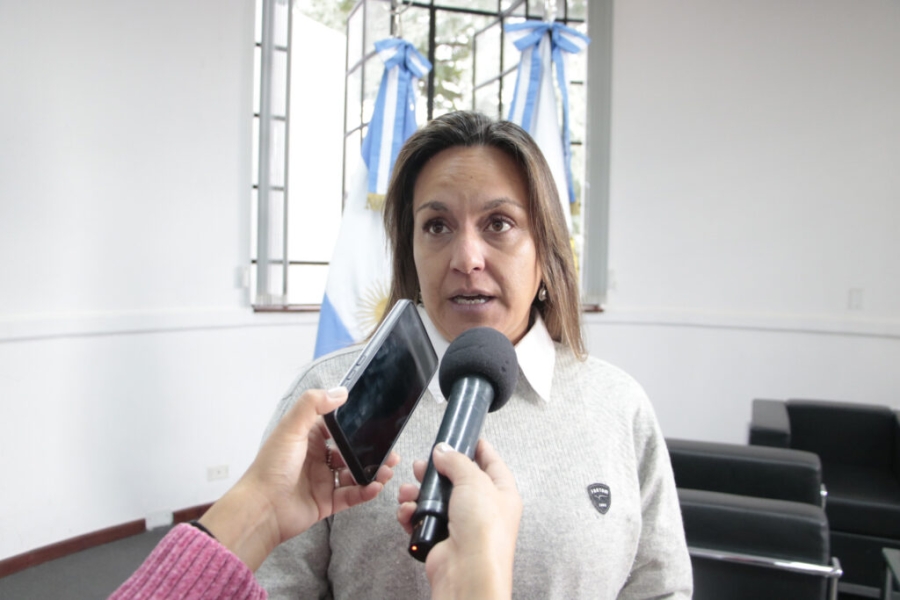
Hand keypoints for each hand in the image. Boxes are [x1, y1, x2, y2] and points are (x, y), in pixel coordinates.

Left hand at [199, 387, 397, 570]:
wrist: (261, 509)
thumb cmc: (271, 467)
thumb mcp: (290, 429)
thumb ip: (313, 405)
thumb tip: (341, 391)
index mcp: (308, 438)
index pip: (337, 427)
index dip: (356, 425)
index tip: (376, 422)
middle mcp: (317, 458)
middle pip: (351, 451)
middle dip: (371, 451)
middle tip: (390, 450)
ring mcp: (323, 480)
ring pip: (355, 473)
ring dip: (373, 471)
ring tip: (388, 470)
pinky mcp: (326, 502)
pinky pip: (352, 495)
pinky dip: (365, 491)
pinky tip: (375, 486)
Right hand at [397, 440, 520, 599]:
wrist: (467, 572)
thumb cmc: (484, 533)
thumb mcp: (474, 482)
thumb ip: (457, 462)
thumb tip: (444, 451)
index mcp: (502, 494)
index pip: (492, 463)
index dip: (478, 449)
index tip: (464, 437)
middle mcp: (484, 509)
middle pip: (458, 480)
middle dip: (437, 471)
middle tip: (423, 464)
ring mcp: (462, 525)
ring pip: (437, 500)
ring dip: (419, 493)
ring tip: (409, 490)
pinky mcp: (442, 539)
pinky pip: (424, 520)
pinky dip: (412, 514)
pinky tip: (408, 511)